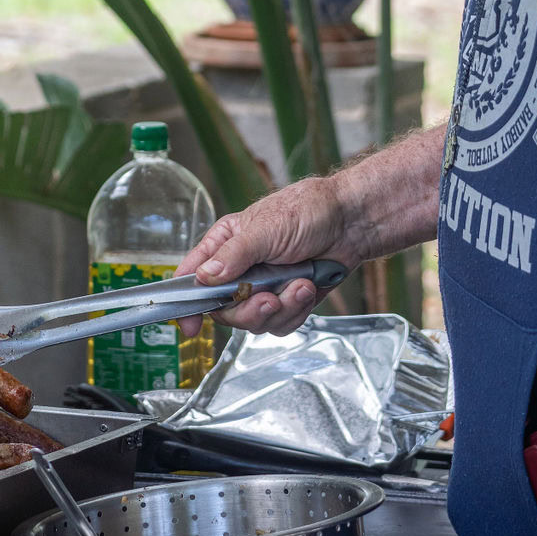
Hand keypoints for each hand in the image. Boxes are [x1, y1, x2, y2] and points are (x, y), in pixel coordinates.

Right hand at [176, 173, 355, 338]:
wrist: (350, 224)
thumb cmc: (308, 211)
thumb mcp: (266, 228)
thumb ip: (234, 254)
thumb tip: (203, 276)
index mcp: (225, 244)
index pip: (192, 276)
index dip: (186, 302)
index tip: (189, 325)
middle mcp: (240, 268)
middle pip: (224, 310)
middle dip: (248, 310)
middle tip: (268, 299)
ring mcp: (263, 287)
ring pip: (254, 321)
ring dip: (280, 309)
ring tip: (299, 284)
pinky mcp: (286, 301)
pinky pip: (280, 323)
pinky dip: (295, 310)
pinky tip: (306, 287)